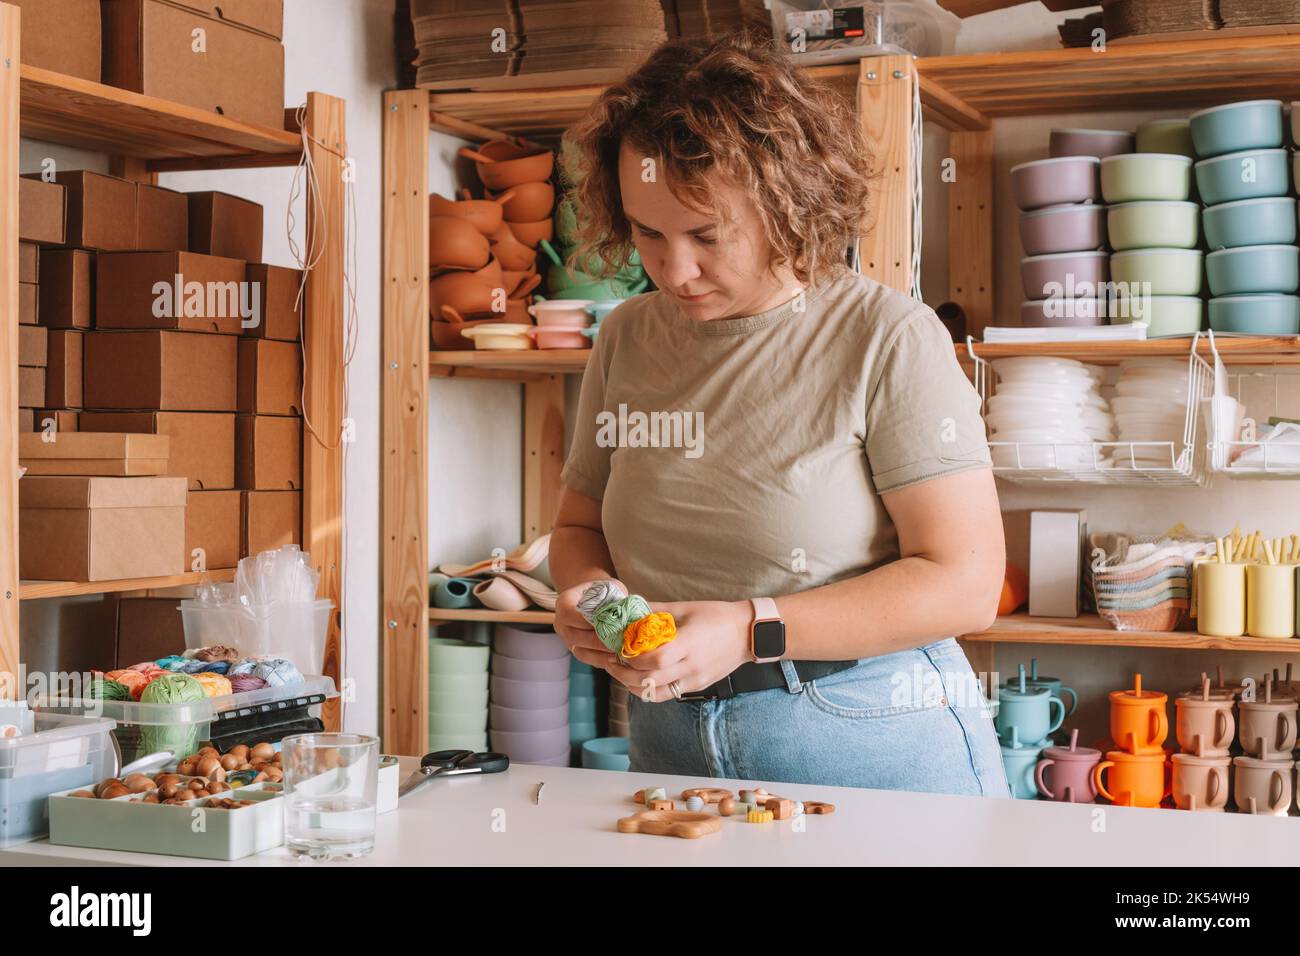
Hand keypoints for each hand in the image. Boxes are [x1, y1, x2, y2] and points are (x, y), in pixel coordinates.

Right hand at [553, 579, 624, 670]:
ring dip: (602, 655)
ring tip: (620, 653)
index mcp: (564, 603)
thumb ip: (614, 600)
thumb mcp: (609, 588)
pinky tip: (618, 659)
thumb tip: (629, 616)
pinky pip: (588, 660)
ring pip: (581, 652)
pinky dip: (604, 661)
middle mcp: (561, 623)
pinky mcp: (578, 651)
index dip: (587, 621)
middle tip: (619, 642)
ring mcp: (567, 639)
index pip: (569, 614)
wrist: (596, 598)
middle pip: (574, 637)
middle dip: (598, 641)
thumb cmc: (604, 591)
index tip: (608, 624)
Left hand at [606, 600, 751, 702]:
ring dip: (634, 685)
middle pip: (651, 679)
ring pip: (656, 693)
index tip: (619, 649)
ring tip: (621, 673)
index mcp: (689, 643)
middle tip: (610, 662)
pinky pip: (668, 694)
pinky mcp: (697, 686)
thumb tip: (630, 609)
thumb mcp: (685, 607)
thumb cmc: (716, 616)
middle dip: (625, 673)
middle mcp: (691, 666)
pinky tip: (640, 680)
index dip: (633, 658)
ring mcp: (695, 680)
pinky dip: (650, 690)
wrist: (746, 633)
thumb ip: (656, 611)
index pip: (655, 660)